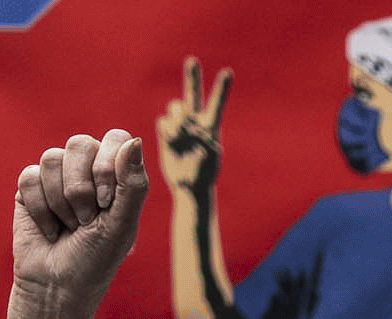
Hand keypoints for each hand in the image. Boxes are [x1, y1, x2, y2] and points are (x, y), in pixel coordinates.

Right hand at [11, 129, 148, 317]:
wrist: (57, 286)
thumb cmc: (96, 259)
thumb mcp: (121, 226)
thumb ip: (132, 184)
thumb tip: (134, 141)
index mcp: (116, 175)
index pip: (115, 138)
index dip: (107, 166)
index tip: (106, 202)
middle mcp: (87, 170)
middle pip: (80, 143)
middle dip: (81, 188)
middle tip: (86, 220)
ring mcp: (57, 176)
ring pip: (51, 158)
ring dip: (61, 202)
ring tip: (69, 226)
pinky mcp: (29, 187)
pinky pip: (29, 177)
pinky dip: (40, 209)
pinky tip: (49, 229)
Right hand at [157, 57, 229, 195]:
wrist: (189, 184)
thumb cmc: (205, 172)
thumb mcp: (209, 154)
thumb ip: (199, 134)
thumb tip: (182, 122)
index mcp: (211, 125)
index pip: (216, 103)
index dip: (222, 88)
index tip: (228, 72)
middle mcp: (195, 121)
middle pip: (193, 93)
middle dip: (192, 76)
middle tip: (193, 61)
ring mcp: (179, 125)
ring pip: (175, 107)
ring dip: (177, 117)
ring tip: (181, 135)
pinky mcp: (166, 132)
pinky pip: (163, 121)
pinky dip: (167, 129)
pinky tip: (172, 141)